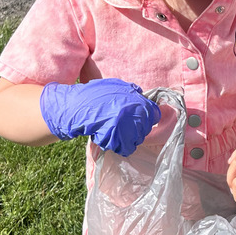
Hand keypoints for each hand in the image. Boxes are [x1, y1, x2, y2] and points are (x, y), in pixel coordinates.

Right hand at [39, 79, 160, 155]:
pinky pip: (127, 149)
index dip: (146, 116)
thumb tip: (142, 95)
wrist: (80, 107)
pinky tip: (112, 139)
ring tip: (115, 131)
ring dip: (129, 137)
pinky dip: (121, 147)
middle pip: (146, 128)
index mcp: (141, 104)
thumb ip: (133, 91)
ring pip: (137, 139)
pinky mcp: (121, 143)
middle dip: (137, 127)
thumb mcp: (118, 85)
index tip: (137, 117)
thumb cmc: (96, 94)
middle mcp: (139, 117)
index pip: (155, 115)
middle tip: (122, 124)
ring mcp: (131, 131)